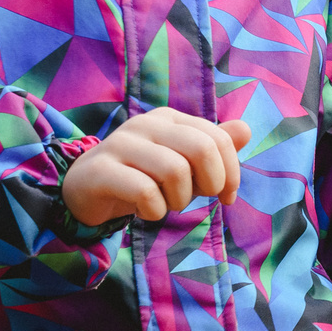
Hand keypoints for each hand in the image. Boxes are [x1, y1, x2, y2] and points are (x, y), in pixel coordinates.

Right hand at [62, 110, 252, 224]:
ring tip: (165, 204)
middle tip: (195, 200)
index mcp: (170, 119)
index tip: (226, 197)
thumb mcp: (182, 165)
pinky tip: (145, 211)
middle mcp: (146, 124)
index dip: (232, 173)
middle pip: (202, 149)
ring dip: (179, 200)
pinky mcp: (102, 170)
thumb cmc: (141, 178)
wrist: (85, 191)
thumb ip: (212, 149)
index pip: (218, 139)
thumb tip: (245, 130)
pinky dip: (154, 211)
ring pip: (175, 172)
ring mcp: (121, 144)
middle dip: (210, 184)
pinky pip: (145, 193)